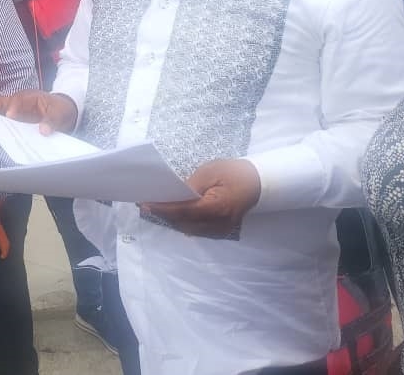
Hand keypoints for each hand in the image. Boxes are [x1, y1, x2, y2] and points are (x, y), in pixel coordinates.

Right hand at [0, 90, 77, 134]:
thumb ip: (52, 121)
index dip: (13, 108)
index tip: (9, 116)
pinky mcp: (16, 125)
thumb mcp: (60, 113)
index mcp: (29, 97)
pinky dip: (1, 134)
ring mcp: (16, 115)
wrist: (64, 113)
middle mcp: (19, 104)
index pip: (17, 100)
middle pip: (0, 105)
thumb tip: (43, 130)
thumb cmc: (61, 109)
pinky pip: (6, 128)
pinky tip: (1, 141)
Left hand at [141, 159, 261, 238]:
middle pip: (184, 223)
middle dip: (164, 215)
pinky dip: (184, 222)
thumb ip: (190, 186)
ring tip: (156, 208)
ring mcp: (221, 230)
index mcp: (216, 208)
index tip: (145, 204)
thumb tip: (172, 196)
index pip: (183, 212)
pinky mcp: (221, 230)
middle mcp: (218, 224)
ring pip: (189, 229)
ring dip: (172, 220)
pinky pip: (197, 230)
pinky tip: (173, 213)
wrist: (258, 182)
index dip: (163, 209)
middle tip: (146, 205)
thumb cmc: (234, 173)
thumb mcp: (210, 171)